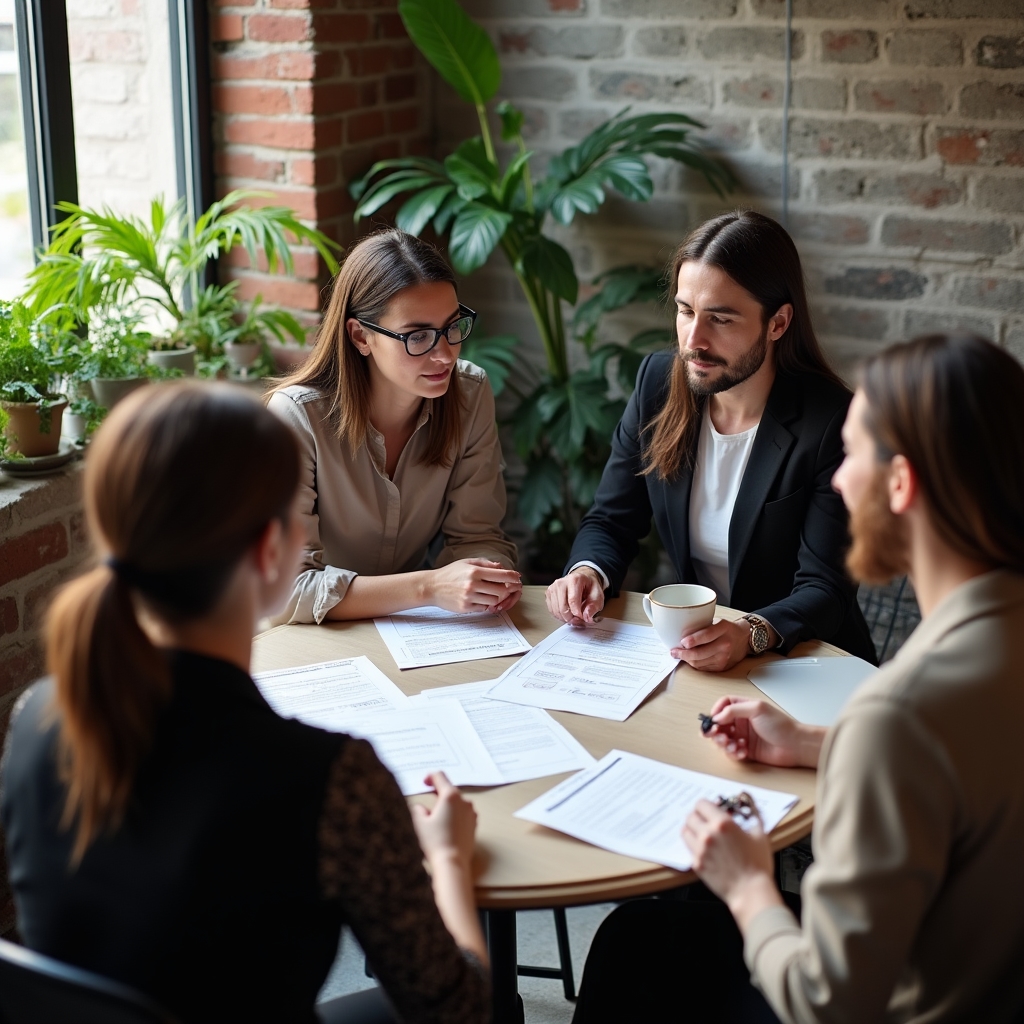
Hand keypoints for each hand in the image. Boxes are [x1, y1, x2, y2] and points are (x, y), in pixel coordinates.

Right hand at [411, 772, 477, 872]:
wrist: (452, 863)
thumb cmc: (435, 842)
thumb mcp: (419, 823)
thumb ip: (418, 809)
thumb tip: (422, 808)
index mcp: (450, 796)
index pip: (440, 777)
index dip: (430, 777)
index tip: (424, 782)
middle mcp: (464, 801)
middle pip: (449, 790)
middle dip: (438, 793)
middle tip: (427, 800)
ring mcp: (471, 813)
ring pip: (456, 802)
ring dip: (446, 805)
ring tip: (435, 818)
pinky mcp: (474, 824)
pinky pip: (462, 813)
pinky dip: (454, 814)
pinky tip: (446, 826)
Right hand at [428, 558, 521, 612]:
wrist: (432, 586)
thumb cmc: (450, 573)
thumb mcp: (467, 562)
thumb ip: (485, 563)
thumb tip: (502, 567)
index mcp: (475, 571)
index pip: (501, 575)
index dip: (513, 577)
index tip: (517, 578)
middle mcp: (473, 584)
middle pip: (501, 590)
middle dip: (506, 589)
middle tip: (505, 587)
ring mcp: (469, 597)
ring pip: (494, 601)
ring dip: (496, 598)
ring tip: (490, 593)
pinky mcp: (466, 607)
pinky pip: (484, 608)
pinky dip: (485, 604)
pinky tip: (480, 599)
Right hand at [545, 567, 604, 625]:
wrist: (582, 579)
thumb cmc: (589, 587)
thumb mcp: (598, 595)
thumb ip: (594, 606)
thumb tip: (586, 617)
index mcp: (575, 580)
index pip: (572, 600)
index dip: (577, 613)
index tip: (582, 619)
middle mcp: (561, 583)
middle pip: (562, 607)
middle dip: (571, 618)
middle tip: (579, 621)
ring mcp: (553, 588)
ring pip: (556, 611)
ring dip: (566, 618)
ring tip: (574, 617)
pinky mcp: (548, 594)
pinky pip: (552, 611)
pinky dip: (560, 616)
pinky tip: (567, 614)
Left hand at [671, 618, 750, 671]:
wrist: (744, 639)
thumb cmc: (727, 629)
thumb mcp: (716, 621)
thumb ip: (702, 627)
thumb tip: (680, 633)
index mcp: (723, 629)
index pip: (705, 636)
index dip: (691, 640)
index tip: (681, 642)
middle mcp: (725, 644)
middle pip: (700, 653)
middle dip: (683, 654)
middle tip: (674, 651)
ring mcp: (724, 657)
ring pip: (699, 663)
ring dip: (686, 660)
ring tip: (679, 655)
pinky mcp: (722, 667)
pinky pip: (703, 668)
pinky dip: (694, 664)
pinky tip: (689, 659)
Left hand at [683, 799, 780, 927]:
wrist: (751, 891)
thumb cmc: (758, 864)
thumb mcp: (760, 835)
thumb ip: (753, 814)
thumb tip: (748, 800)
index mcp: (722, 823)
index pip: (701, 804)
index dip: (707, 806)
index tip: (712, 810)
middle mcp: (707, 834)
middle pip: (690, 816)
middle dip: (699, 816)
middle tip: (707, 821)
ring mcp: (699, 849)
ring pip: (685, 831)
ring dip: (693, 829)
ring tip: (703, 834)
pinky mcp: (696, 863)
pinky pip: (689, 848)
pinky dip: (694, 846)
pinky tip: (705, 849)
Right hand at [703, 696, 823, 767]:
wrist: (795, 746)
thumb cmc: (781, 725)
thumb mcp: (757, 709)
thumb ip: (734, 709)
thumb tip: (717, 716)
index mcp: (744, 707)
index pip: (723, 705)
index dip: (716, 712)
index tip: (714, 720)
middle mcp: (742, 721)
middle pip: (719, 724)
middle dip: (715, 731)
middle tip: (718, 736)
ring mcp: (743, 736)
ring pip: (723, 739)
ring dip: (724, 744)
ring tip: (732, 746)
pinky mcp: (746, 750)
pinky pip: (732, 752)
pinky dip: (734, 753)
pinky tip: (742, 752)